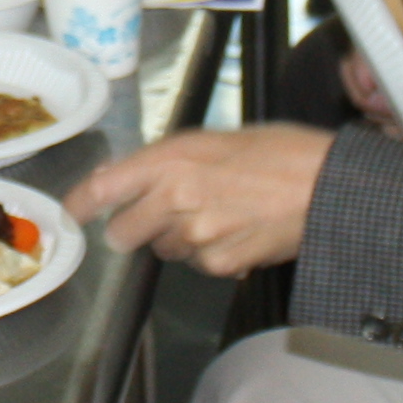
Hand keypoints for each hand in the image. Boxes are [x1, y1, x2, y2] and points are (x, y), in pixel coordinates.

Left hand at [70, 127, 330, 277]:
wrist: (327, 187)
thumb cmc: (281, 153)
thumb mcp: (214, 139)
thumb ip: (165, 160)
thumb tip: (122, 177)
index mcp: (171, 159)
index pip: (102, 188)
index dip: (82, 204)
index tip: (75, 212)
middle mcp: (174, 198)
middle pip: (123, 231)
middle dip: (134, 226)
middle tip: (164, 211)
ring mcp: (194, 236)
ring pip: (161, 248)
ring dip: (176, 237)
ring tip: (218, 212)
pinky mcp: (217, 264)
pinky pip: (195, 263)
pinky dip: (207, 253)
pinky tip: (236, 231)